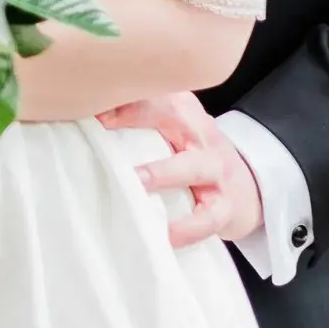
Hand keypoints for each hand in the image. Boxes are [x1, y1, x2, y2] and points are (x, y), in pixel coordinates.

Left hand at [100, 92, 263, 248]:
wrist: (248, 188)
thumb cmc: (192, 156)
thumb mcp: (172, 131)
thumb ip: (136, 120)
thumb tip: (80, 115)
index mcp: (185, 112)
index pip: (156, 91)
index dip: (126, 94)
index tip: (91, 103)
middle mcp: (202, 134)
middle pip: (178, 114)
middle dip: (141, 115)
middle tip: (102, 123)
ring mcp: (217, 170)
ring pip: (195, 166)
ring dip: (164, 173)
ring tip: (137, 183)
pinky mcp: (226, 205)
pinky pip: (209, 216)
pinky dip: (189, 227)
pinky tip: (167, 235)